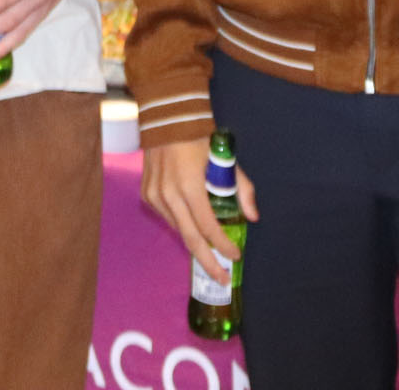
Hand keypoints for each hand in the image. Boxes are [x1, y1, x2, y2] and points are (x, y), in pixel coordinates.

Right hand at [141, 137, 255, 286]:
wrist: (167, 120)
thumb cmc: (200, 139)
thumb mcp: (226, 160)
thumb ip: (242, 189)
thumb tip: (252, 217)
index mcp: (189, 185)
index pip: (208, 226)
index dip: (222, 244)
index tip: (235, 256)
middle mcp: (168, 194)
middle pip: (190, 238)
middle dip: (207, 261)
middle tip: (221, 278)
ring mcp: (154, 196)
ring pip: (178, 229)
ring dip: (196, 241)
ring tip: (211, 252)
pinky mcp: (146, 195)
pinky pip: (168, 218)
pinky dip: (182, 224)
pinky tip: (193, 225)